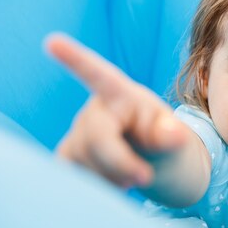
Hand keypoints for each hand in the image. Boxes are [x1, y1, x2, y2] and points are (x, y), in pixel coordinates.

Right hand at [45, 33, 188, 188]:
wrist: (155, 163)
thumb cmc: (164, 141)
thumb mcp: (175, 137)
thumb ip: (171, 136)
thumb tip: (174, 135)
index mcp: (121, 94)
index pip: (97, 74)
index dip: (74, 59)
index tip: (52, 41)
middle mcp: (93, 110)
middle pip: (94, 139)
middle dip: (119, 164)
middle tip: (144, 178)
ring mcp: (77, 134)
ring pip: (85, 163)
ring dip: (112, 178)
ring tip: (132, 175)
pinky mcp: (68, 156)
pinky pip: (75, 177)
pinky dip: (98, 186)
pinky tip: (114, 181)